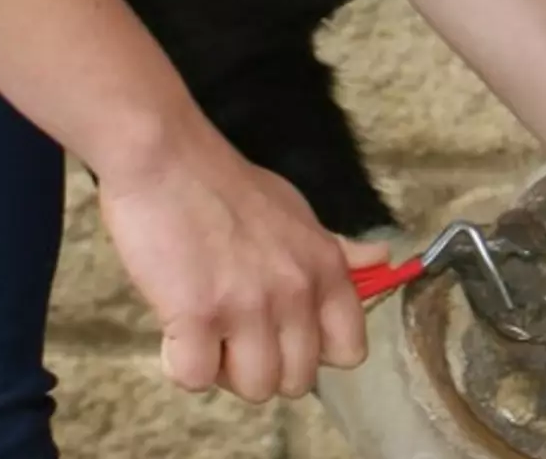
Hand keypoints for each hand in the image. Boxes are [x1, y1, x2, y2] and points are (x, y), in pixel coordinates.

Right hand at [96, 132, 391, 401]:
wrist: (165, 157)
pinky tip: (174, 329)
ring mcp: (248, 306)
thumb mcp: (293, 211)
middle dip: (263, 366)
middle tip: (232, 332)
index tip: (283, 335)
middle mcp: (296, 291)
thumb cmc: (223, 184)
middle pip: (298, 381)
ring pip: (254, 388)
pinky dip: (180, 363)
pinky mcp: (197, 316)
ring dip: (224, 370)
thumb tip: (381, 259)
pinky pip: (196, 378)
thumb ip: (334, 248)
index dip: (314, 352)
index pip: (350, 350)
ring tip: (203, 330)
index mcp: (324, 268)